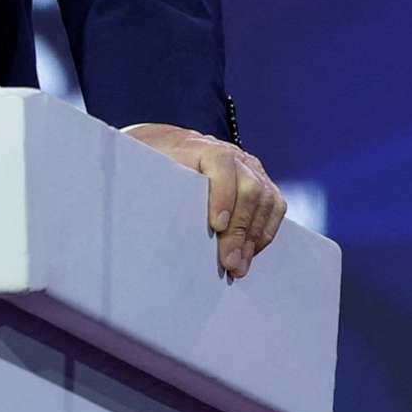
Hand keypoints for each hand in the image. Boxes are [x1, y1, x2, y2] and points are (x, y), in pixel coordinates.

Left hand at [124, 123, 284, 278]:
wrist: (166, 145)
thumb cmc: (150, 163)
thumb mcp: (142, 168)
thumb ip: (144, 185)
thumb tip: (137, 218)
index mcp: (197, 146)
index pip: (221, 164)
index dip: (222, 194)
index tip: (216, 226)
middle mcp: (230, 153)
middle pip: (249, 187)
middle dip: (240, 230)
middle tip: (230, 263)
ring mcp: (248, 165)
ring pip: (266, 199)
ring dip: (254, 237)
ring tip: (239, 266)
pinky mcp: (260, 180)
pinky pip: (274, 205)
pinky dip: (264, 232)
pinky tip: (248, 253)